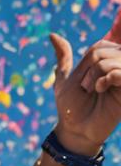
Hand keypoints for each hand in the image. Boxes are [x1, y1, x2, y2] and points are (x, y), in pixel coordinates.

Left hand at [49, 31, 120, 157]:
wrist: (75, 130)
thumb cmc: (70, 107)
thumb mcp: (64, 80)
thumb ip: (64, 57)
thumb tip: (52, 35)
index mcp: (106, 60)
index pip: (99, 46)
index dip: (86, 63)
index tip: (83, 81)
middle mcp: (118, 65)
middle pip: (103, 51)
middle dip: (88, 72)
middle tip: (87, 89)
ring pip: (109, 60)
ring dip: (94, 77)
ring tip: (93, 91)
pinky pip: (120, 72)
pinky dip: (108, 78)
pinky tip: (101, 88)